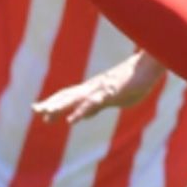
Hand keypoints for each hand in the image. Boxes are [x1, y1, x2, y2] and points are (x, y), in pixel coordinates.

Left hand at [35, 54, 161, 124]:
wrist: (151, 66)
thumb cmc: (138, 79)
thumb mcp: (116, 98)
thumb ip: (98, 106)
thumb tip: (83, 115)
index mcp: (94, 88)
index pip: (70, 95)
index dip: (55, 102)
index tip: (42, 110)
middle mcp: (93, 87)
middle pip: (67, 95)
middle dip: (51, 103)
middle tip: (35, 109)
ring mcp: (101, 88)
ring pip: (76, 98)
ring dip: (59, 106)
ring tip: (45, 114)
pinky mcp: (110, 92)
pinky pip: (93, 103)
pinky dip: (80, 112)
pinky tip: (71, 120)